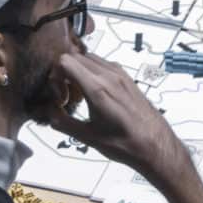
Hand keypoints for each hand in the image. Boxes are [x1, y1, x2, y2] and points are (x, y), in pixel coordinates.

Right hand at [49, 51, 189, 187]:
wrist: (155, 145)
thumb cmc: (123, 144)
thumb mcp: (88, 137)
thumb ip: (62, 122)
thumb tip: (47, 112)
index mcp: (97, 88)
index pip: (65, 61)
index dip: (55, 78)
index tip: (61, 98)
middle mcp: (109, 75)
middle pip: (75, 58)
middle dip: (64, 75)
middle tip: (68, 99)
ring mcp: (120, 74)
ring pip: (89, 59)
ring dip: (78, 72)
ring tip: (81, 97)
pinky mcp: (127, 77)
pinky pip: (103, 65)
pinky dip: (92, 73)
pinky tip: (96, 95)